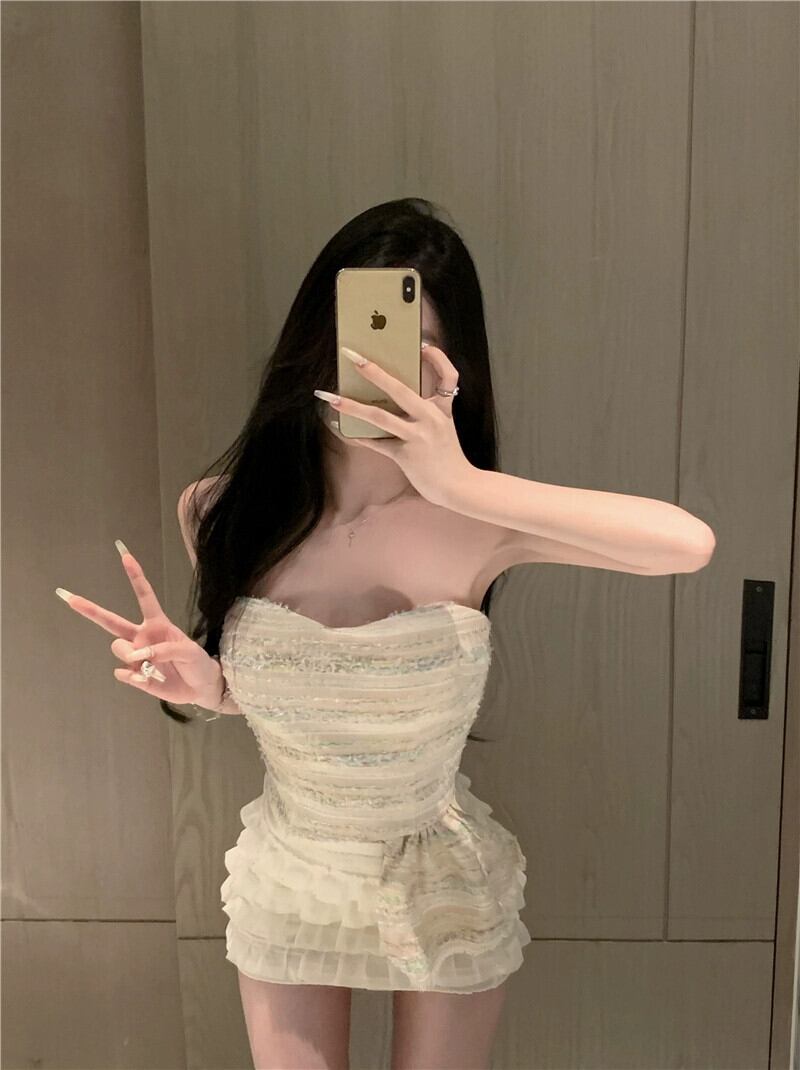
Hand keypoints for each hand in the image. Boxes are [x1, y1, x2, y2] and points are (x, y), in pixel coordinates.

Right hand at [56, 544, 222, 707]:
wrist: (200, 687)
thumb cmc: (197, 663)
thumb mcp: (189, 651)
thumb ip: (164, 650)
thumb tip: (138, 656)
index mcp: (158, 624)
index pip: (144, 596)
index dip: (135, 576)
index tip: (125, 555)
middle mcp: (142, 637)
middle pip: (111, 621)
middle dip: (90, 609)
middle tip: (68, 597)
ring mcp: (136, 655)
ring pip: (118, 649)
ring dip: (132, 656)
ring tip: (152, 667)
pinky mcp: (135, 675)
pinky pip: (122, 672)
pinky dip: (132, 676)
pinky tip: (145, 678)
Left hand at [317, 344, 474, 506]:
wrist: (458, 486)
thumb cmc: (447, 456)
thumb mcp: (444, 427)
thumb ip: (425, 411)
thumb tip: (390, 395)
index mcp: (442, 409)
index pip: (448, 376)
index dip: (438, 358)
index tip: (423, 346)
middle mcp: (430, 419)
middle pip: (400, 389)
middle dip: (373, 371)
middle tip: (352, 356)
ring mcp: (417, 437)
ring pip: (380, 417)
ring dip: (352, 406)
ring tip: (331, 398)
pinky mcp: (405, 455)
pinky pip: (377, 443)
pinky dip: (360, 436)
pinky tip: (343, 429)